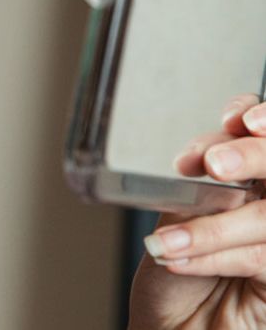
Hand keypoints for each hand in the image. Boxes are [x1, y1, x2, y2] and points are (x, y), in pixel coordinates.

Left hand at [128, 93, 265, 328]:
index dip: (257, 116)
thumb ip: (200, 183)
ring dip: (214, 225)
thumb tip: (209, 154)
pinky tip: (177, 258)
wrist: (169, 329)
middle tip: (216, 164)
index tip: (234, 119)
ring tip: (168, 239)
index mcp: (251, 179)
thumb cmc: (175, 275)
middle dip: (254, 155)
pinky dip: (214, 256)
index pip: (264, 131)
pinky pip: (261, 256)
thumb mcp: (178, 216)